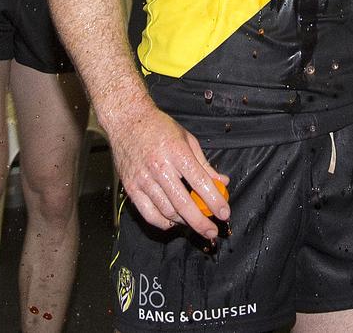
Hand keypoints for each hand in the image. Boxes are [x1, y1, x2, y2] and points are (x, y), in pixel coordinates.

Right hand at [107, 101, 229, 237]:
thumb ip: (204, 164)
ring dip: (184, 222)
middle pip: (183, 203)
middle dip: (201, 222)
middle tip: (212, 231)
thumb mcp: (187, 139)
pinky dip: (163, 222)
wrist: (127, 120)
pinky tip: (174, 221)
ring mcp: (143, 179)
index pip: (200, 182)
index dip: (214, 200)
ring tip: (195, 222)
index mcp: (177, 152)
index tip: (224, 213)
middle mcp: (159, 167)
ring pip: (167, 211)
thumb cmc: (159, 127)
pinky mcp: (131, 187)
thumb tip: (222, 182)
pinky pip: (149, 214)